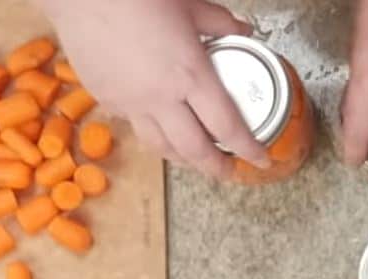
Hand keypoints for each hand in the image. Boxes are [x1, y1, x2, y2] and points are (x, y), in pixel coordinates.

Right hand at [41, 0, 269, 177]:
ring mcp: (130, 103)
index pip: (227, 126)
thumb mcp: (189, 4)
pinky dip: (151, 132)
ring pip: (161, 147)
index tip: (261, 160)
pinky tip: (158, 127)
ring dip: (182, 159)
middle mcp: (162, 98)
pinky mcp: (106, 99)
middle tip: (228, 173)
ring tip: (194, 159)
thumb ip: (220, 22)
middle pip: (194, 151)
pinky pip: (133, 126)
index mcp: (190, 75)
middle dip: (215, 168)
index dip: (248, 148)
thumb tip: (242, 30)